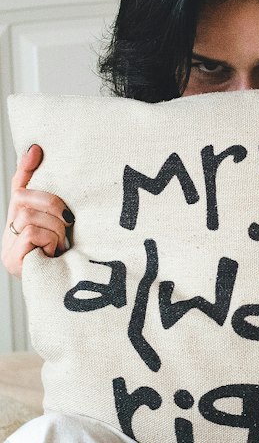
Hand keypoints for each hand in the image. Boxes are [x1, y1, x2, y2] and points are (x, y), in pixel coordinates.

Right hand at [2, 145, 71, 277]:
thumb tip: (36, 150)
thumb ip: (52, 196)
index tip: (38, 149)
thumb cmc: (64, 259)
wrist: (66, 293)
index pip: (19, 187)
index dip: (27, 168)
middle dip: (52, 207)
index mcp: (19, 220)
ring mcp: (7, 248)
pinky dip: (48, 240)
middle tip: (67, 224)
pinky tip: (53, 254)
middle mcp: (8, 232)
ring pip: (31, 216)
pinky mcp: (12, 261)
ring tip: (61, 246)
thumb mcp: (62, 225)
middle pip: (24, 198)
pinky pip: (32, 232)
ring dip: (55, 229)